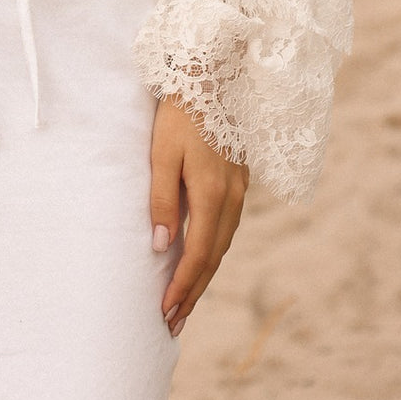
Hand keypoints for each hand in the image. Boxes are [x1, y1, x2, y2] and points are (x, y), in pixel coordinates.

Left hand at [150, 95, 247, 337]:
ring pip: (223, 245)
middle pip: (214, 258)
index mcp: (212, 194)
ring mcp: (239, 190)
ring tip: (184, 302)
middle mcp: (232, 198)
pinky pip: (227, 228)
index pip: (198, 254)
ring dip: (203, 276)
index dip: (182, 287)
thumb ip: (162, 200)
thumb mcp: (162, 154)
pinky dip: (213, 252)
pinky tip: (200, 259)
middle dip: (193, 293)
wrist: (212, 76)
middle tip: (173, 323)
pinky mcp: (238, 182)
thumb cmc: (180, 112)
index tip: (165, 313)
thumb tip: (163, 248)